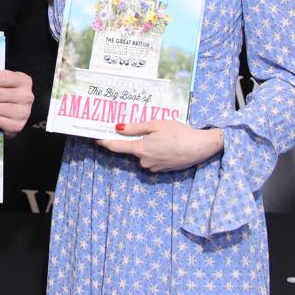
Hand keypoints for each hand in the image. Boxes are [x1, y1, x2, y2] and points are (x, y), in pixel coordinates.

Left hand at [98, 120, 223, 171]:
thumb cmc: (178, 133)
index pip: (116, 147)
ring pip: (143, 154)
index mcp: (140, 149)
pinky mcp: (162, 170)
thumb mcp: (155, 125)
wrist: (200, 147)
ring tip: (161, 135)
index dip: (104, 142)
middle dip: (133, 140)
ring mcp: (153, 167)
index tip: (95, 138)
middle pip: (132, 150)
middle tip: (142, 129)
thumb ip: (135, 128)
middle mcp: (144, 161)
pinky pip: (152, 159)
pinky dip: (155, 151)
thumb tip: (117, 128)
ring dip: (146, 146)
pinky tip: (166, 144)